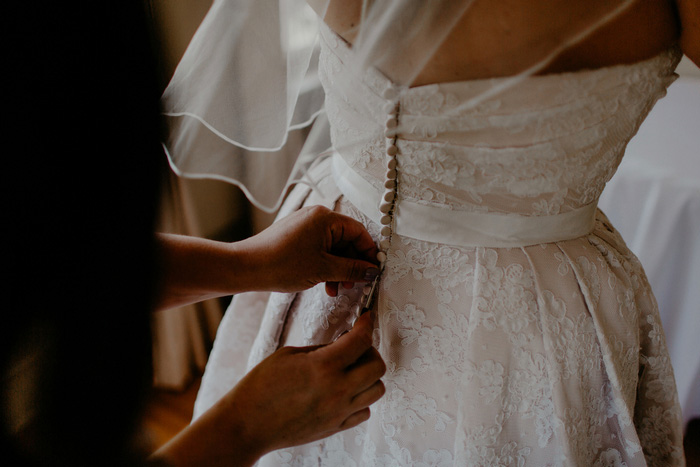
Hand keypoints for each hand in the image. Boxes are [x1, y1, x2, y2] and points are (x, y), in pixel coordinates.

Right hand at [150, 312, 385, 466]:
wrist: (247, 424)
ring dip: (369, 376)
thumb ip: (322, 349)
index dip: (366, 324)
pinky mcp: (336, 427)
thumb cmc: (261, 386)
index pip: (361, 340)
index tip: (365, 318)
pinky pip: (365, 411)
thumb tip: (343, 344)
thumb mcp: (289, 355)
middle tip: (355, 346)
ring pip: (377, 390)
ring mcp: (339, 411)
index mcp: (324, 367)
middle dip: (369, 350)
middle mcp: (337, 390)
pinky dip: (360, 398)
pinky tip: (344, 391)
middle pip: (377, 366)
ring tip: (351, 370)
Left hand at [240, 205, 378, 295]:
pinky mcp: (296, 238)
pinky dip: (325, 267)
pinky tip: (324, 285)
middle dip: (351, 265)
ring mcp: (305, 227)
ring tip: (336, 289)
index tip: (372, 272)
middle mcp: (316, 218)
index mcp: (325, 218)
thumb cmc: (282, 264)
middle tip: (353, 286)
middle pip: (346, 241)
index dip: (367, 253)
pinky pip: (319, 251)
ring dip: (338, 270)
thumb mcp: (323, 270)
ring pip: (333, 249)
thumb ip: (351, 269)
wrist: (246, 268)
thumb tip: (372, 271)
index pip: (358, 232)